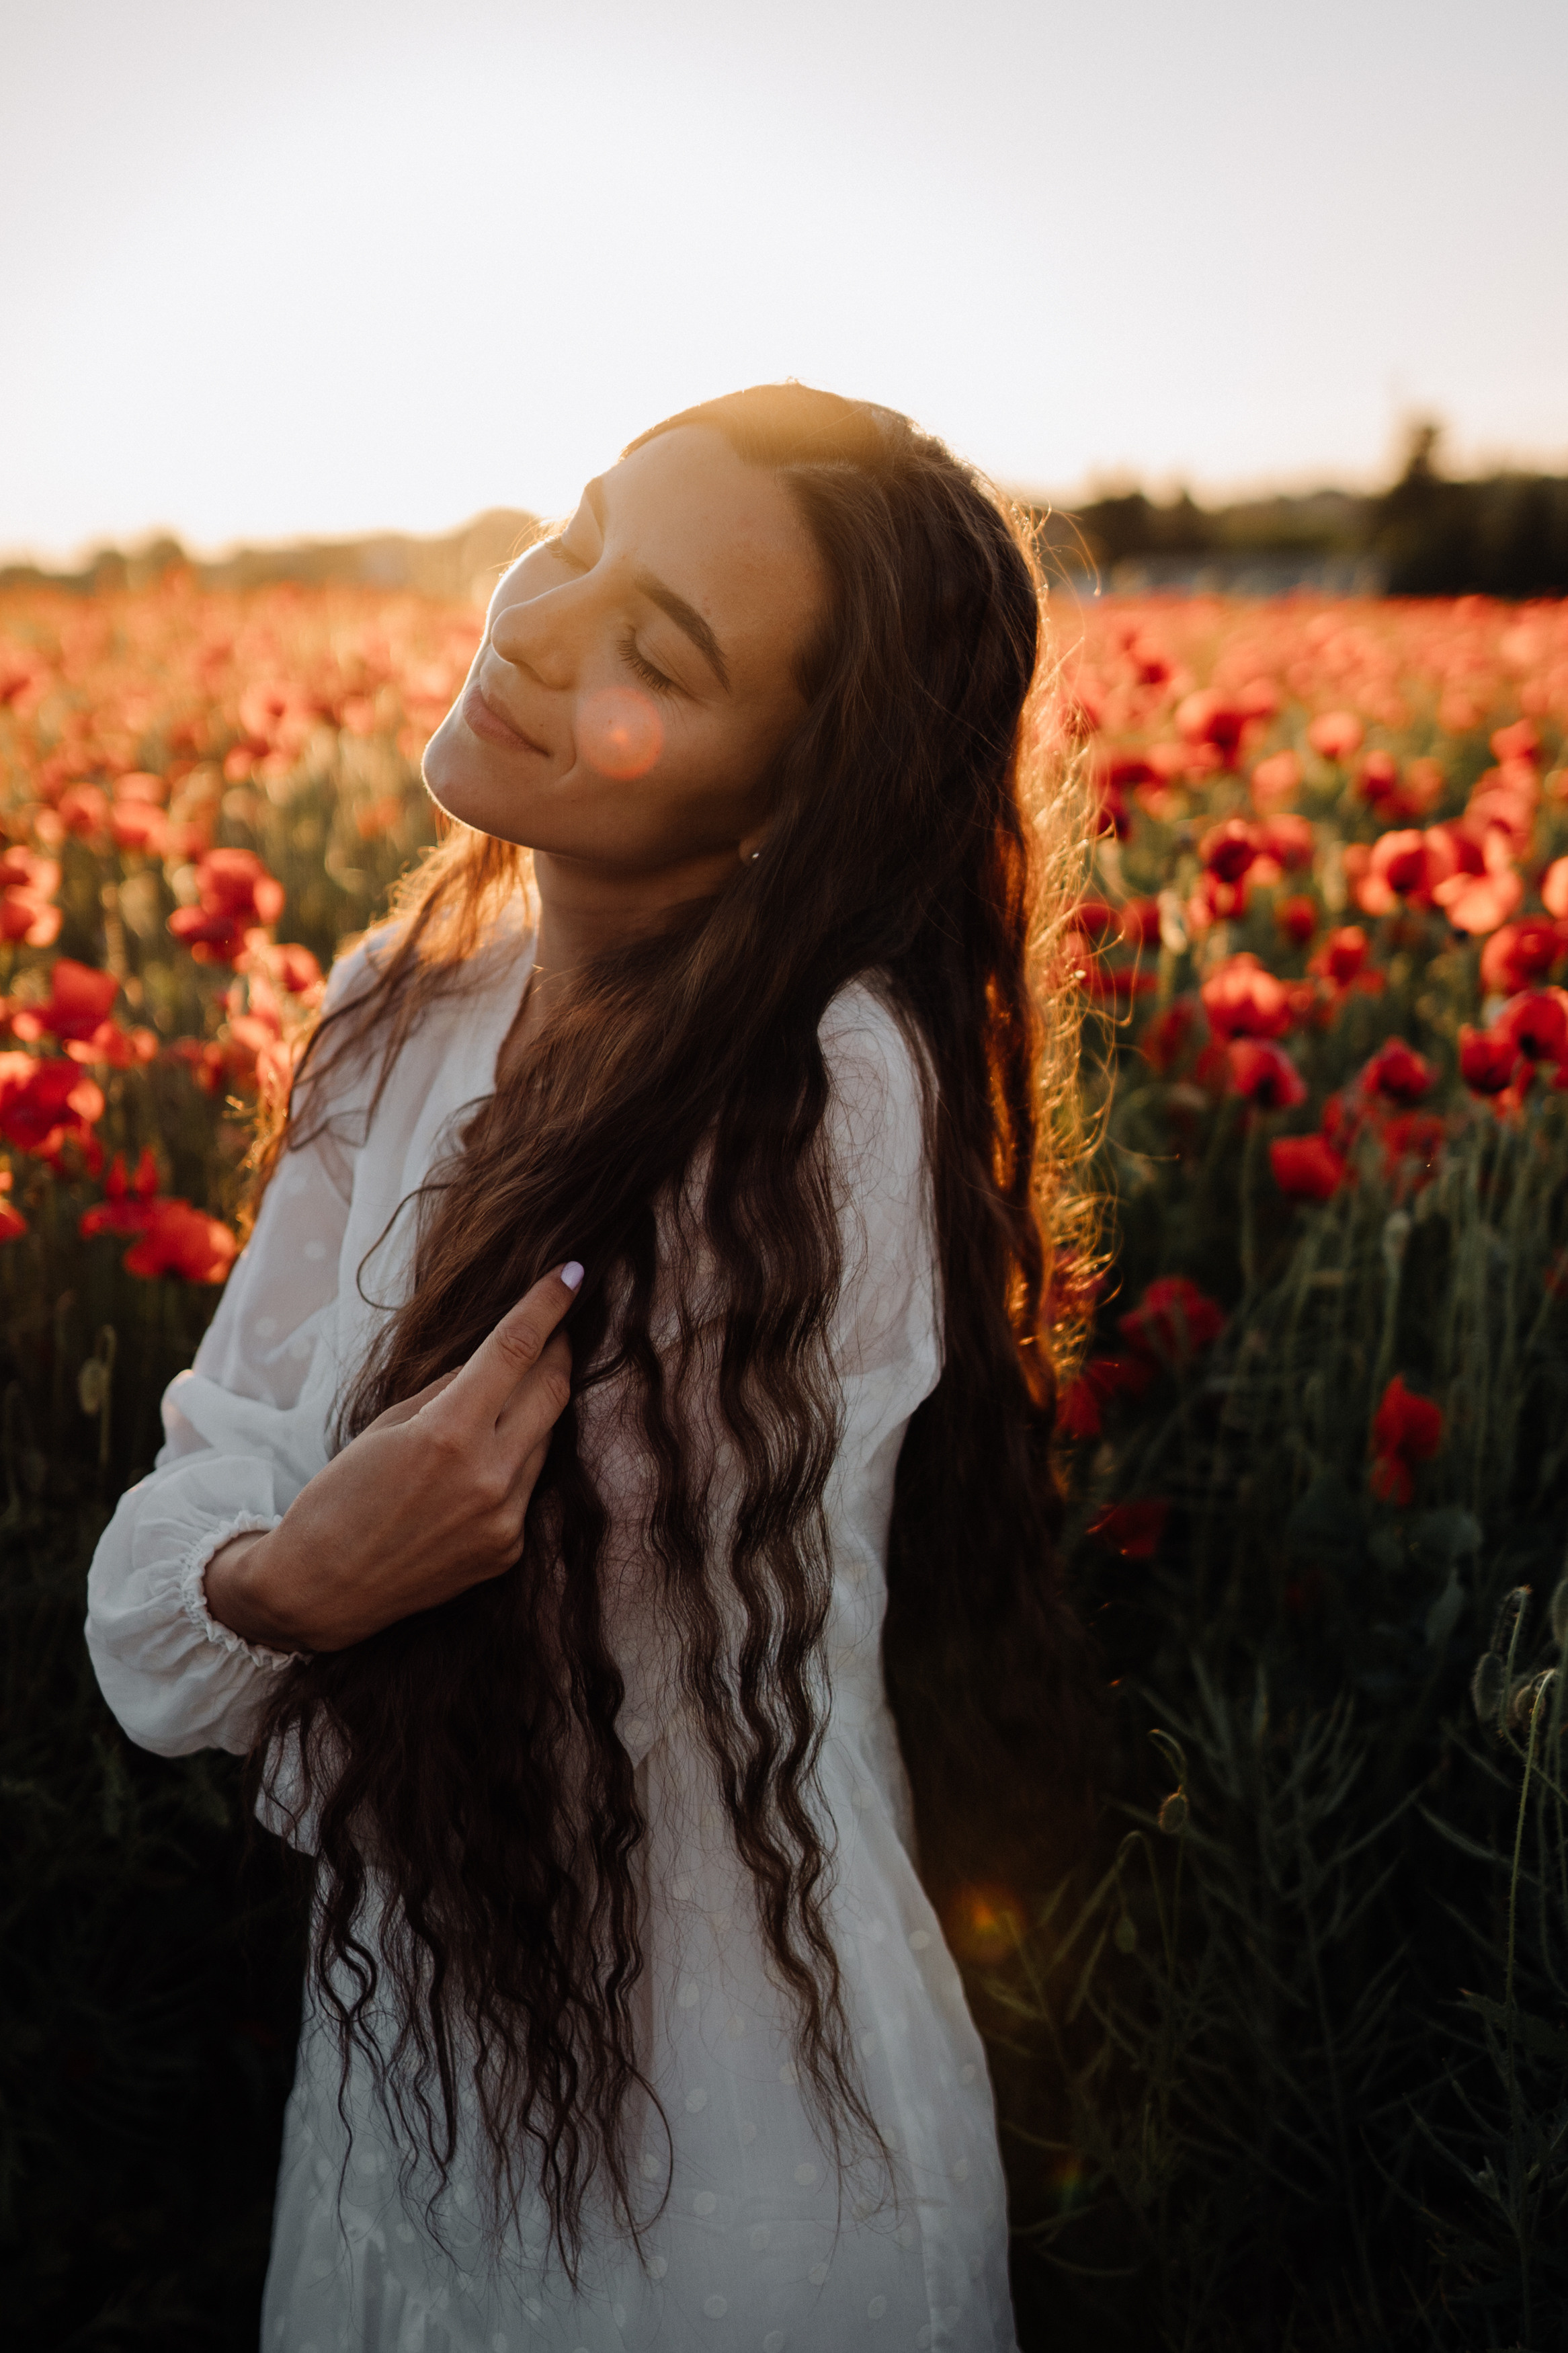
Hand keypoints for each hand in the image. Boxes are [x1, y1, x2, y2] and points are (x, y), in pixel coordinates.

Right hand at [205, 1264, 581, 1653]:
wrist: (321, 1591)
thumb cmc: (339, 1498)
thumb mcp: (387, 1426)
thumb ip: (449, 1389)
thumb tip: (496, 1357)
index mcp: (449, 1435)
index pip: (516, 1350)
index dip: (549, 1305)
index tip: (573, 1274)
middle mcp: (488, 1477)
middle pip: (552, 1390)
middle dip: (560, 1349)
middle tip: (559, 1327)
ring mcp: (504, 1519)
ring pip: (545, 1439)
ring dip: (536, 1407)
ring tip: (512, 1392)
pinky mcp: (508, 1550)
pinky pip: (528, 1485)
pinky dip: (516, 1460)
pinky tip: (485, 1461)